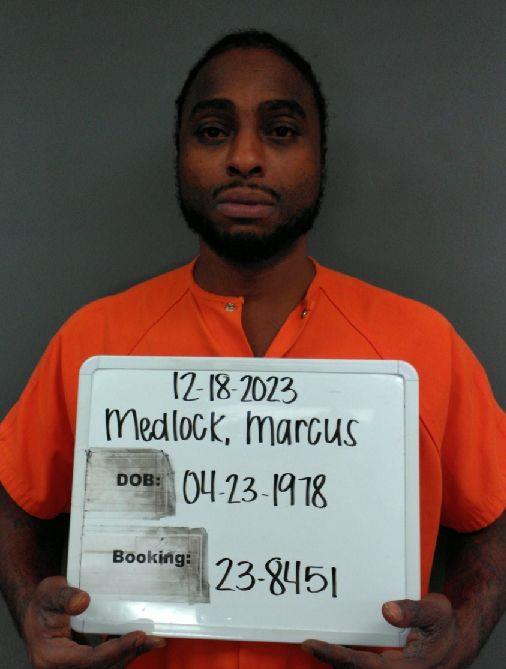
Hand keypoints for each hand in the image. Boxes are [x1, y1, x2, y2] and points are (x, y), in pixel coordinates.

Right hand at [21, 576, 165, 668]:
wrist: (35, 613)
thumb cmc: (42, 603)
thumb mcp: (50, 593)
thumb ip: (64, 597)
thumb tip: (82, 601)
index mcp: (51, 657)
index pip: (89, 660)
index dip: (115, 649)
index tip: (137, 636)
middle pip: (102, 668)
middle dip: (128, 653)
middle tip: (153, 639)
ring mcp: (71, 668)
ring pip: (105, 668)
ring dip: (128, 654)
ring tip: (151, 640)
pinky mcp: (81, 665)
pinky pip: (104, 663)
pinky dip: (121, 652)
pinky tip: (134, 639)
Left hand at [302, 593, 467, 668]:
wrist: (460, 640)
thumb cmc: (446, 625)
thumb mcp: (436, 611)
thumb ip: (413, 610)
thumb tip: (387, 610)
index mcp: (410, 668)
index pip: (365, 666)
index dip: (337, 657)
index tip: (313, 645)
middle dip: (332, 661)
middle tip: (308, 645)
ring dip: (340, 663)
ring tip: (317, 648)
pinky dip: (349, 663)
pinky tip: (337, 652)